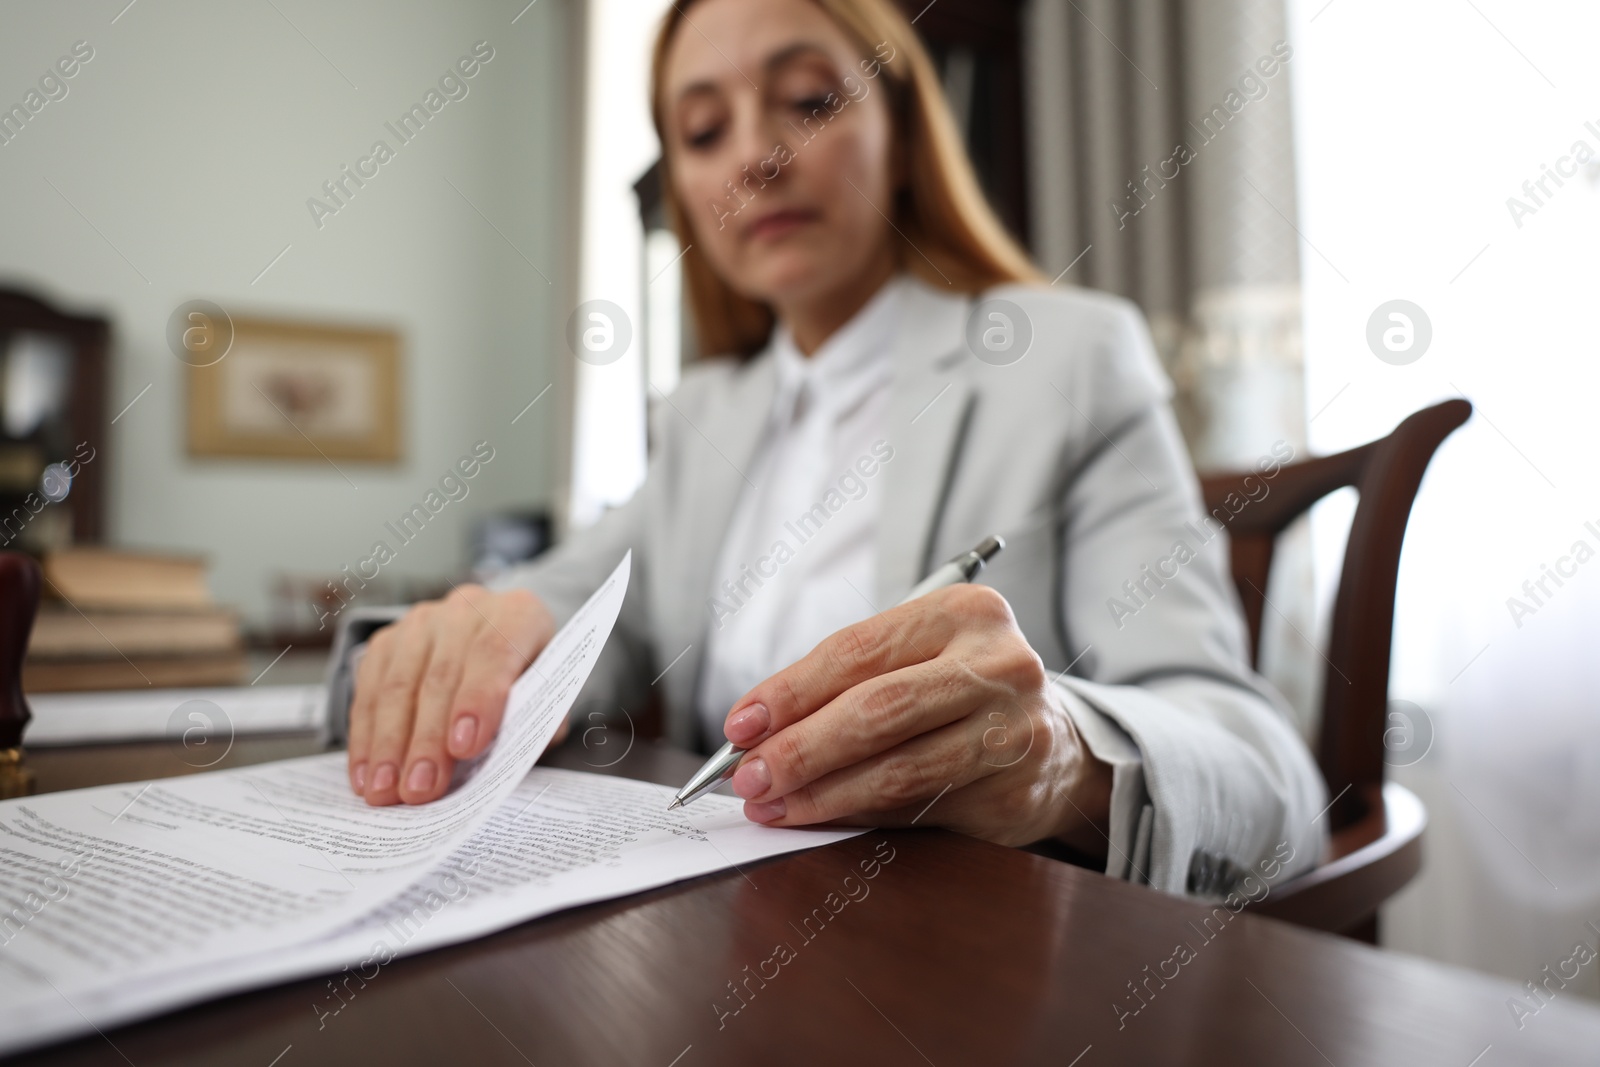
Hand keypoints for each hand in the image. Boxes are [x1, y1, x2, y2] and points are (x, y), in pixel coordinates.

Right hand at [346, 585, 561, 805]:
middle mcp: (467, 610)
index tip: (464, 748)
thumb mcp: (549, 696)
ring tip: (386, 791)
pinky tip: (366, 773)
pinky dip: (365, 737)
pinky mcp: (387, 642)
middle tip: (419, 789)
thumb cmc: (527, 681)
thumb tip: (524, 753)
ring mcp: (422, 624)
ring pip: (399, 685)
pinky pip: (369, 691)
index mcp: (517, 615)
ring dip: (389, 745)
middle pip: (441, 676)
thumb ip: (541, 722)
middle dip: (427, 740)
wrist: (497, 644)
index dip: (478, 700)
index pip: (494, 652)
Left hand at [719, 584, 1112, 849]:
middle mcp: (998, 665)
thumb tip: (756, 733)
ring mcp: (1014, 731)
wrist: (1052, 740)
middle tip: (748, 777)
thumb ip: (845, 682)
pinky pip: (920, 810)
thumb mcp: (915, 657)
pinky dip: (862, 817)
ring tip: (773, 806)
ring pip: (897, 770)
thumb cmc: (957, 689)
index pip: (857, 651)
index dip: (790, 692)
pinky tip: (826, 818)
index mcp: (965, 612)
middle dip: (799, 749)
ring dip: (822, 795)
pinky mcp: (1015, 793)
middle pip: (877, 711)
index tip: (740, 725)